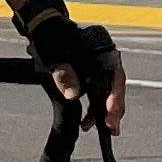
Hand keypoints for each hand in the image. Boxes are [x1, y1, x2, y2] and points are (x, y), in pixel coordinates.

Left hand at [13, 0, 126, 135]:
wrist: (45, 29)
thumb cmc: (51, 39)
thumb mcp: (54, 55)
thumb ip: (63, 74)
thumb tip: (72, 95)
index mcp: (102, 51)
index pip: (115, 75)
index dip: (116, 95)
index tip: (111, 111)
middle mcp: (105, 61)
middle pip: (115, 88)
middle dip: (114, 110)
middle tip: (112, 129)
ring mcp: (99, 70)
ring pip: (107, 94)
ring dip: (106, 113)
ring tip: (106, 132)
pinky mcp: (91, 78)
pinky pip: (97, 95)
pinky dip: (94, 110)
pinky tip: (87, 124)